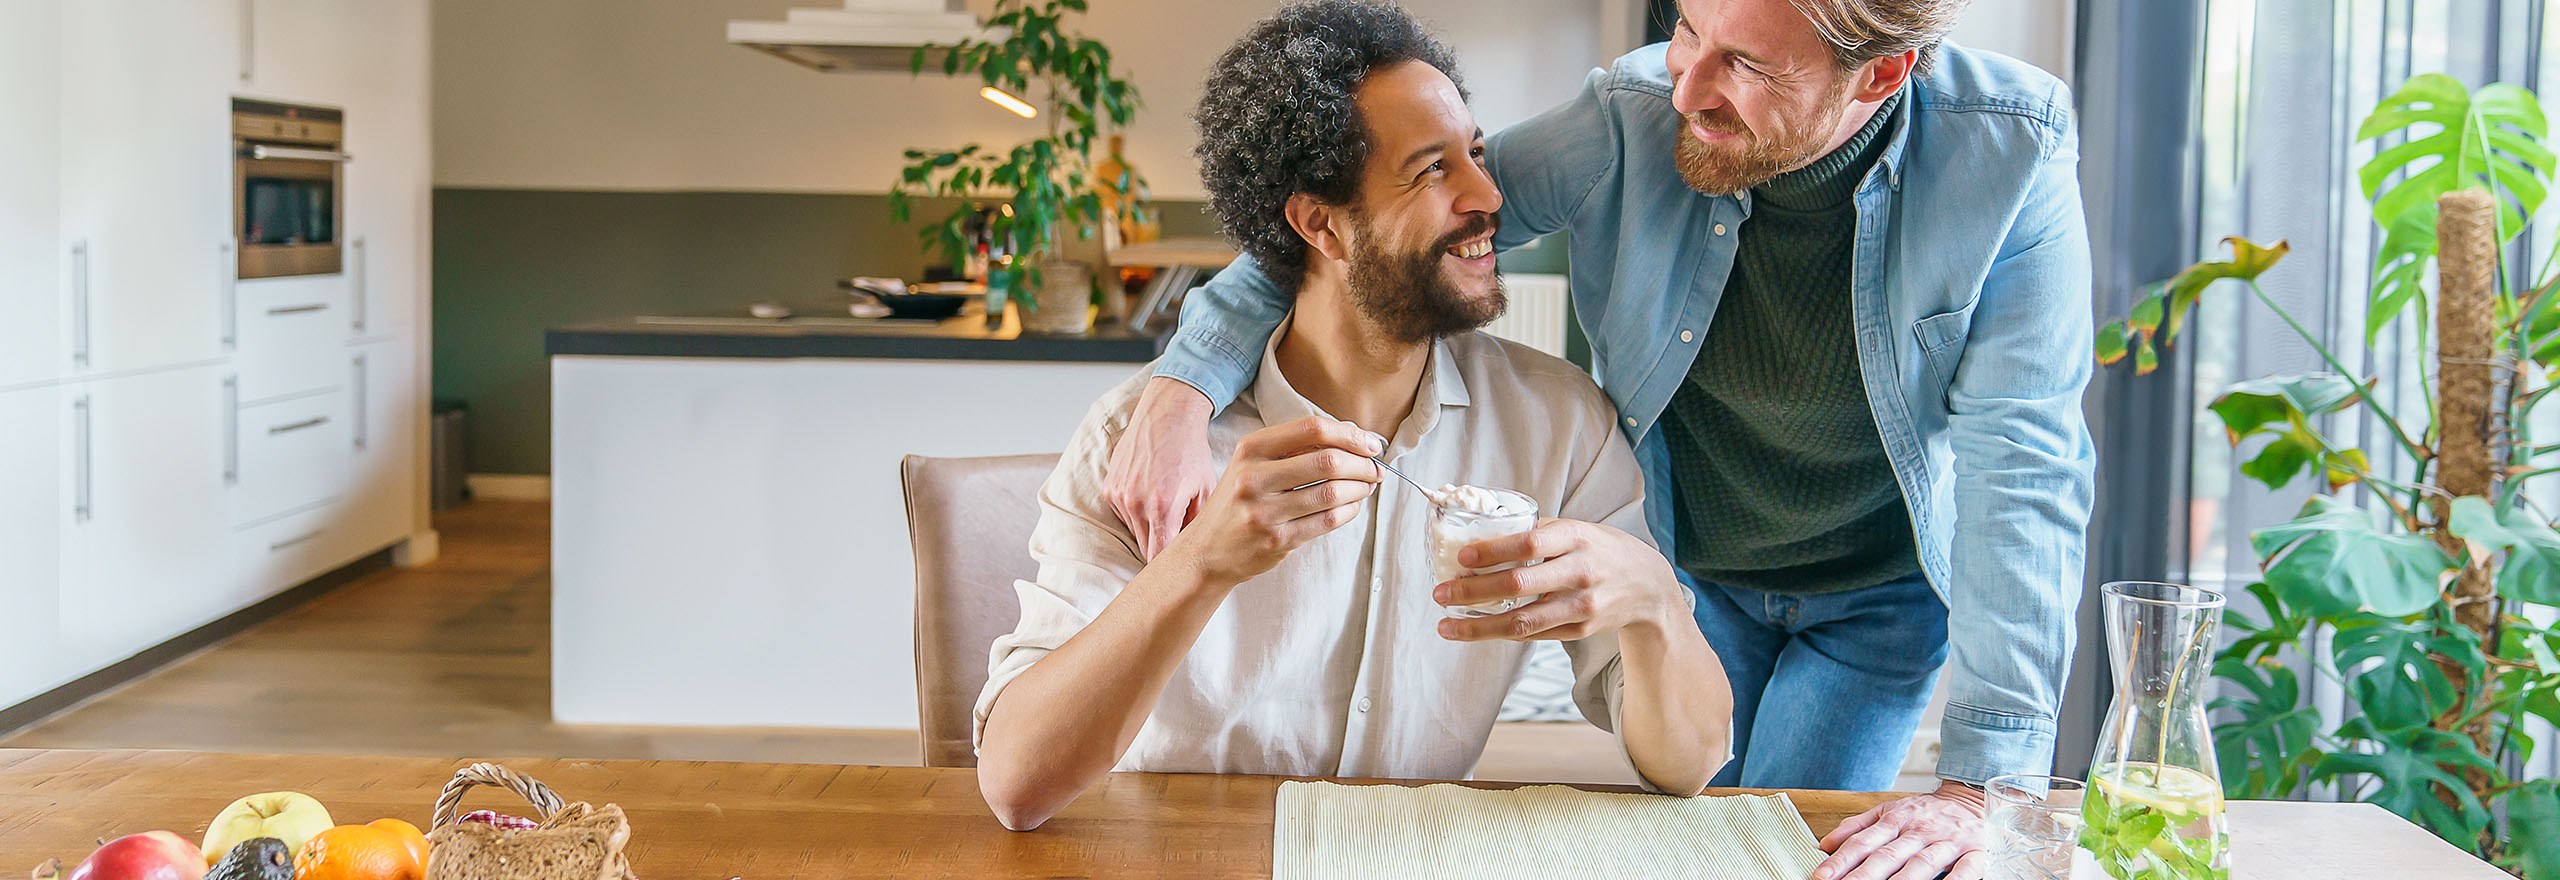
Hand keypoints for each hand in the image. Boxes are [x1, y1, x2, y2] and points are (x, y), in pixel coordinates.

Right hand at [1105, 377, 1218, 559]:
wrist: (1166, 415)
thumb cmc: (1190, 451)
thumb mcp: (1205, 488)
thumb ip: (1197, 523)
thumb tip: (1196, 550)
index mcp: (1162, 507)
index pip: (1159, 556)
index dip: (1169, 567)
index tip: (1179, 572)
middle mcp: (1136, 504)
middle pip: (1145, 548)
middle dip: (1161, 550)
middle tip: (1178, 550)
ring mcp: (1119, 495)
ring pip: (1135, 531)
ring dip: (1149, 530)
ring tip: (1167, 513)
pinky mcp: (1110, 487)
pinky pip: (1124, 513)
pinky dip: (1137, 513)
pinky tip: (1152, 496)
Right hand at [1162, 416, 1382, 585]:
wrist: (1208, 549)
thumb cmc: (1239, 501)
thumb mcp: (1255, 463)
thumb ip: (1297, 446)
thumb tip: (1353, 432)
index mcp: (1251, 449)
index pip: (1312, 429)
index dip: (1349, 434)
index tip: (1370, 444)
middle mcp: (1254, 478)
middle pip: (1327, 461)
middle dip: (1362, 464)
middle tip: (1375, 469)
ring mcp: (1265, 512)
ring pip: (1332, 493)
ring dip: (1360, 488)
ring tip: (1366, 486)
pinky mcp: (1277, 541)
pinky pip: (1327, 521)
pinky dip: (1349, 511)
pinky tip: (1352, 506)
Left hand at [1435, 519, 1684, 641]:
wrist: (1648, 586)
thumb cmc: (1600, 550)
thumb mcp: (1576, 530)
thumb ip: (1536, 532)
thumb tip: (1480, 532)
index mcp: (1576, 537)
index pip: (1529, 544)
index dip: (1493, 550)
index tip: (1461, 557)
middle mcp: (1580, 572)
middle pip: (1519, 585)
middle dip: (1473, 591)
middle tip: (1440, 593)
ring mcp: (1581, 606)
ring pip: (1522, 622)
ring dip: (1478, 626)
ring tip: (1446, 625)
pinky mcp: (1579, 630)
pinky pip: (1531, 635)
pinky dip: (1499, 633)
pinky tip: (1474, 629)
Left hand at [1814, 782, 1991, 879]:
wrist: (1970, 800)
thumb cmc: (1925, 812)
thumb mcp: (1888, 811)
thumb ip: (1857, 827)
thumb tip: (1825, 844)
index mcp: (1895, 819)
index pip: (1863, 842)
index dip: (1842, 860)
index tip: (1822, 876)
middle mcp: (1919, 829)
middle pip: (1888, 855)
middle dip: (1864, 875)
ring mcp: (1948, 841)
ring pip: (1922, 863)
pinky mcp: (1976, 852)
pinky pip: (1965, 869)